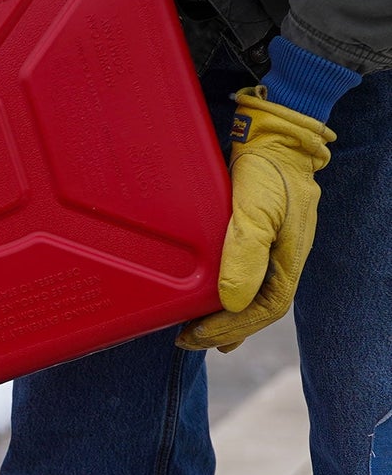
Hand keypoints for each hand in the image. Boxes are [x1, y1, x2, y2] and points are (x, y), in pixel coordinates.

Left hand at [177, 89, 333, 352]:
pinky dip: (229, 299)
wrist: (276, 134)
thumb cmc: (269, 169)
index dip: (230, 328)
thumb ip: (245, 253)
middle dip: (224, 329)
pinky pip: (246, 278)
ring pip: (252, 296)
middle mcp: (282, 259)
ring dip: (226, 319)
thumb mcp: (255, 210)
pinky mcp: (258, 237)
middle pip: (257, 309)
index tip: (197, 336)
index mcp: (287, 259)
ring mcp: (272, 249)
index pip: (264, 309)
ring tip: (198, 335)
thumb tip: (232, 302)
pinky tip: (216, 308)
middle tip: (188, 340)